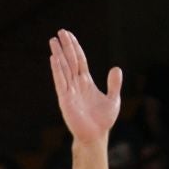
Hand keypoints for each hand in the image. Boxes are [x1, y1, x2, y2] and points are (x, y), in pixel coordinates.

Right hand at [49, 29, 121, 143]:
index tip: (69, 35)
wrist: (96, 136)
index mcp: (86, 82)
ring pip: (63, 68)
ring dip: (58, 54)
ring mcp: (70, 91)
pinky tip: (54, 59)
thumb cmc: (103, 121)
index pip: (79, 60)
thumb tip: (116, 69)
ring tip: (53, 41)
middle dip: (65, 46)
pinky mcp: (65, 100)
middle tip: (59, 32)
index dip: (75, 47)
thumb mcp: (113, 99)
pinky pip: (60, 82)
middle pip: (70, 61)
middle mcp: (76, 84)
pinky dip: (57, 70)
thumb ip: (114, 84)